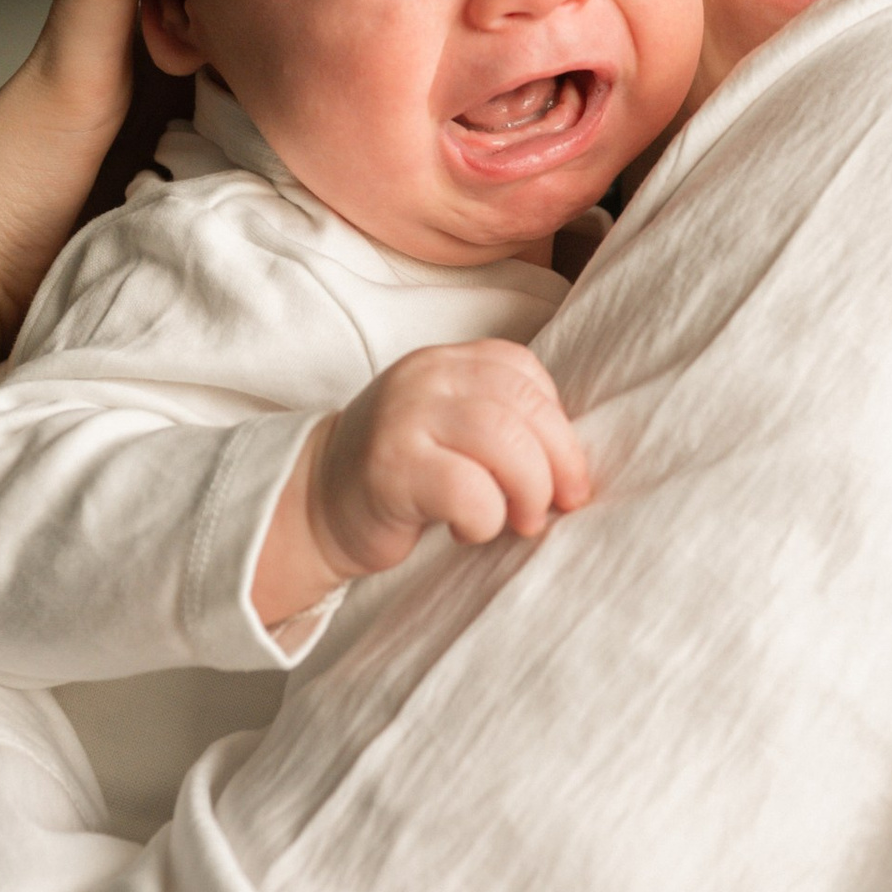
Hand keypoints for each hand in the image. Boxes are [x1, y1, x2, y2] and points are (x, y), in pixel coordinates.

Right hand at [256, 343, 589, 625]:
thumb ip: (504, 423)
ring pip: (503, 441)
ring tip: (520, 521)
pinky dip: (485, 519)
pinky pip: (467, 491)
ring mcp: (404, 418)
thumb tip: (576, 466)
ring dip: (528, 492)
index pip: (525, 373)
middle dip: (558, 464)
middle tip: (556, 507)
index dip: (558, 425)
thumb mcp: (452, 429)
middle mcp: (425, 377)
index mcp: (447, 361)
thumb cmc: (402, 476)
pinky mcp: (390, 469)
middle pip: (523, 407)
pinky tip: (466, 530)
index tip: (561, 473)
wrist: (315, 508)